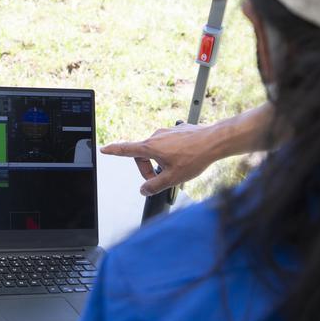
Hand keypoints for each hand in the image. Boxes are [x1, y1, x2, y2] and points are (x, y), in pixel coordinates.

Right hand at [102, 124, 220, 195]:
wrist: (215, 141)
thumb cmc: (195, 157)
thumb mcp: (173, 178)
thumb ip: (155, 186)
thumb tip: (144, 190)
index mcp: (151, 147)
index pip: (127, 149)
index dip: (114, 151)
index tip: (104, 150)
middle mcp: (157, 136)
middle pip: (142, 154)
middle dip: (147, 169)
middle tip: (159, 180)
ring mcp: (168, 132)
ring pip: (156, 149)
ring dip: (160, 161)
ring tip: (175, 170)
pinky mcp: (177, 130)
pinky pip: (167, 144)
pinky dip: (169, 154)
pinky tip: (183, 160)